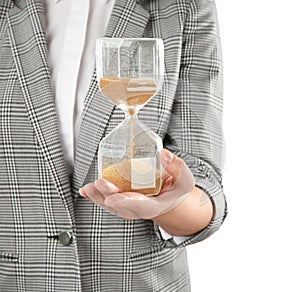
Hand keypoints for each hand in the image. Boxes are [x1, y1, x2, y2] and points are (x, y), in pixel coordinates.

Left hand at [79, 149, 194, 219]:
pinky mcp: (122, 200)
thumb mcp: (183, 179)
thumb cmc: (176, 188)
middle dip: (107, 196)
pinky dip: (95, 196)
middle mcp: (139, 209)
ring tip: (88, 188)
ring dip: (98, 197)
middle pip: (121, 206)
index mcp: (155, 206)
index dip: (126, 202)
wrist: (170, 197)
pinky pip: (107, 200)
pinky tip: (85, 191)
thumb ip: (176, 166)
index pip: (140, 206)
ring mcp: (129, 206)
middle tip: (99, 183)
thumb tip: (164, 154)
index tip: (113, 199)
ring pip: (110, 205)